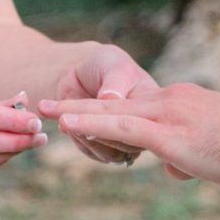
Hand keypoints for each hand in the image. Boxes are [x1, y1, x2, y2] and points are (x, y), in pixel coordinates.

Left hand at [35, 85, 219, 190]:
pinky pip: (120, 126)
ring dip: (77, 113)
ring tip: (47, 113)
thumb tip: (176, 170)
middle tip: (53, 105)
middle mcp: (174, 99)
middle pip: (118, 101)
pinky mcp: (168, 133)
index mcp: (186, 102)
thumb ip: (192, 156)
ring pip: (112, 111)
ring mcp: (170, 113)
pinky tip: (68, 125)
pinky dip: (91, 124)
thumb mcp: (217, 153)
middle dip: (83, 104)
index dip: (109, 109)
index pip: (140, 106)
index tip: (88, 113)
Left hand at [51, 44, 160, 165]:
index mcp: (154, 107)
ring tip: (65, 119)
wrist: (78, 72)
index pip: (145, 123)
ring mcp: (125, 141)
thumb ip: (115, 81)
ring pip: (112, 154)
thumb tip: (111, 98)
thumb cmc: (103, 65)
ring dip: (86, 137)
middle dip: (98, 129)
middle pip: (129, 144)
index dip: (122, 117)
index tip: (97, 102)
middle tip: (70, 116)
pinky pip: (96, 153)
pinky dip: (79, 140)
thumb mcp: (115, 65)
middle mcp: (142, 128)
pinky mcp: (105, 149)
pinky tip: (65, 124)